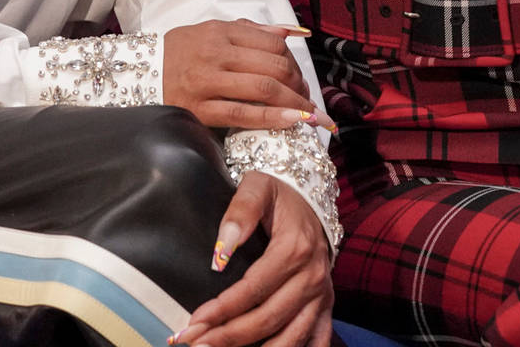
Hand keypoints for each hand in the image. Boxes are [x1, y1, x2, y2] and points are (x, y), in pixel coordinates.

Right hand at [164, 19, 330, 132]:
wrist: (137, 74)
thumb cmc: (179, 53)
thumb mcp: (211, 31)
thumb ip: (250, 32)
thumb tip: (291, 33)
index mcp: (220, 31)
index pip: (272, 44)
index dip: (295, 63)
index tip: (302, 79)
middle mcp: (215, 53)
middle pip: (274, 66)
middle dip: (299, 85)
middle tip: (309, 101)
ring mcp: (207, 81)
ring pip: (263, 89)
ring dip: (294, 103)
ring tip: (309, 115)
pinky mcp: (199, 109)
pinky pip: (242, 114)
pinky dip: (271, 118)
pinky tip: (291, 122)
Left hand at [173, 172, 332, 346]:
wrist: (311, 195)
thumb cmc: (279, 193)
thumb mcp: (257, 187)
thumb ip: (240, 213)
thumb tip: (220, 252)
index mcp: (294, 249)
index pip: (254, 289)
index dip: (223, 309)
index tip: (194, 322)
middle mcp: (311, 277)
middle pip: (269, 318)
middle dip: (229, 336)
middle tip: (195, 343)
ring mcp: (321, 294)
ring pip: (292, 337)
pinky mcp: (325, 304)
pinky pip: (317, 340)